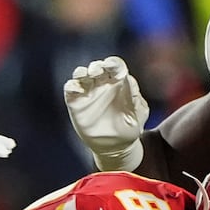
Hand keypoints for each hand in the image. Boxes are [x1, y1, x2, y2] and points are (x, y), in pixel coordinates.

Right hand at [62, 56, 147, 170]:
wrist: (115, 146)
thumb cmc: (129, 127)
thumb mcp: (138, 113)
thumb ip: (135, 97)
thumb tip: (129, 80)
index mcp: (119, 83)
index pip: (115, 66)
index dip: (112, 63)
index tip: (110, 65)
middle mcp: (102, 84)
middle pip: (97, 67)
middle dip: (96, 66)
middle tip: (96, 71)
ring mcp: (88, 92)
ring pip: (81, 74)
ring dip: (81, 72)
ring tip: (84, 75)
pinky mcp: (76, 102)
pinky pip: (70, 89)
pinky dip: (71, 86)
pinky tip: (75, 89)